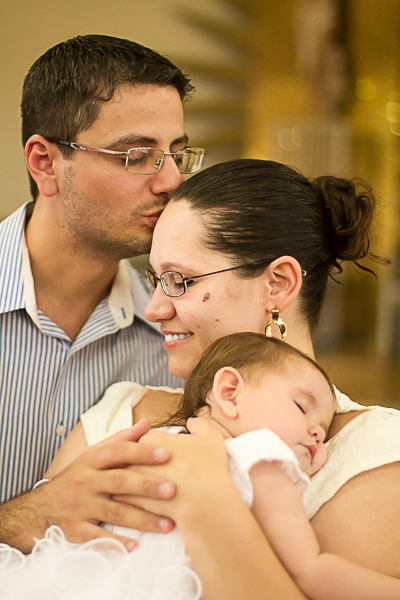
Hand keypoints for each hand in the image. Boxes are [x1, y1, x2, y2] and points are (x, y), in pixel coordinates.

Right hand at [0, 420, 176, 551]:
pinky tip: (136, 545)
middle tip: (172, 489)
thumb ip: (121, 440)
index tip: (166, 454)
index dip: (142, 452)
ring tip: (168, 524)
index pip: (118, 452)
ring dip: (142, 519)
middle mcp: (86, 481)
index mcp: (92, 460)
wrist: (40, 508)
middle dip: (146, 486)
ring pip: (114, 512)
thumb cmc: (77, 477)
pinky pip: (98, 537)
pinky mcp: (76, 530)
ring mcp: (81, 507)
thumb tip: (147, 424)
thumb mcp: (93, 454)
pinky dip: (116, 542)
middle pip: (119, 481)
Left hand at [115, 417, 229, 522]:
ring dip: (127, 488)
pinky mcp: (135, 504)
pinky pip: (127, 503)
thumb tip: (191, 422)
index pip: (139, 442)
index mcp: (153, 439)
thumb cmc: (211, 470)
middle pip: (127, 461)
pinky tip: (140, 510)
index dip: (145, 452)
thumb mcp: (211, 438)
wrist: (211, 504)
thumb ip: (200, 425)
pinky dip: (131, 506)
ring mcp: (136, 482)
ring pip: (124, 482)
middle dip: (132, 469)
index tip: (153, 460)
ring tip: (136, 495)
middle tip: (139, 477)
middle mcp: (139, 458)